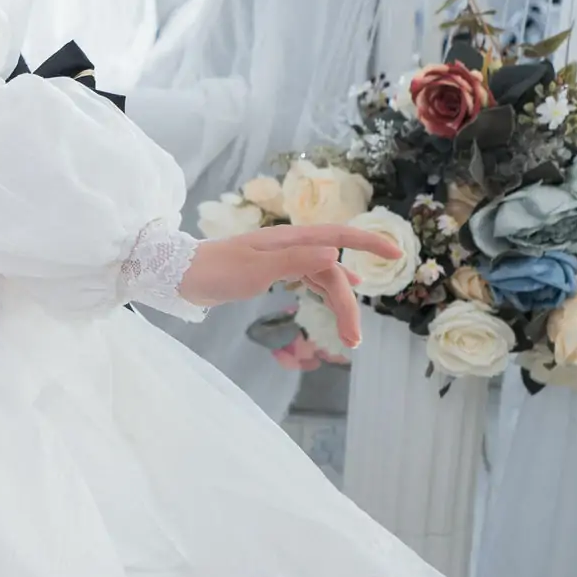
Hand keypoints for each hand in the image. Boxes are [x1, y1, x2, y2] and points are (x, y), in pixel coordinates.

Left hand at [176, 223, 400, 350]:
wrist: (180, 275)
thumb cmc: (215, 271)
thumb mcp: (255, 269)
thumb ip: (295, 261)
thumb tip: (334, 255)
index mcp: (289, 239)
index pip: (338, 236)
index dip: (368, 242)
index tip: (397, 253)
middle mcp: (290, 245)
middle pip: (332, 270)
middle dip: (347, 303)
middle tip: (352, 340)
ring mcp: (282, 258)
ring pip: (323, 278)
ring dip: (338, 304)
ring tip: (349, 337)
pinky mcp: (272, 271)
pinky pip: (309, 279)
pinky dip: (326, 291)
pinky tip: (340, 298)